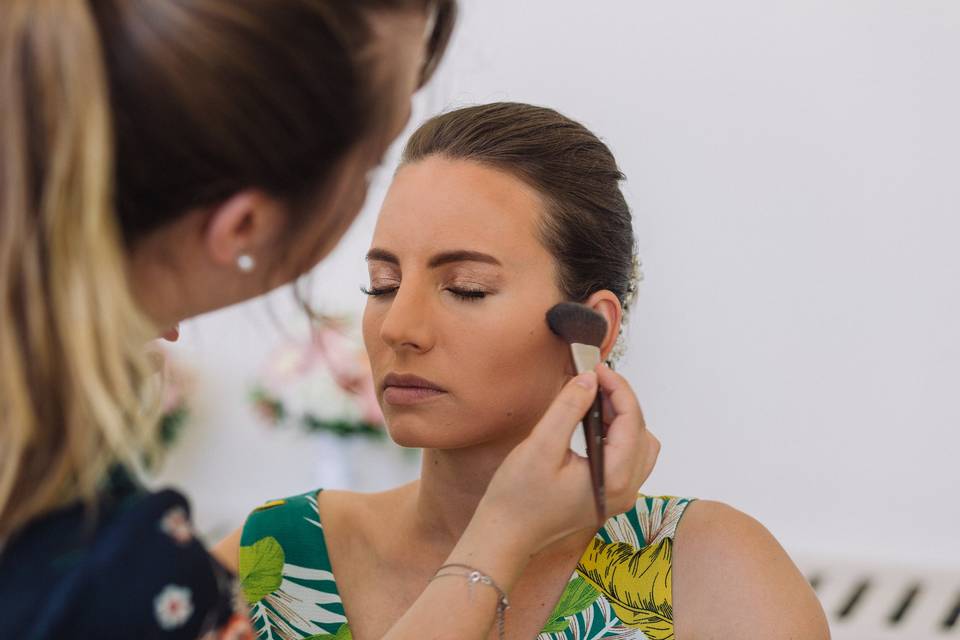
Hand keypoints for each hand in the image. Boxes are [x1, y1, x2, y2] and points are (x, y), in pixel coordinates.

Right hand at [478, 364, 659, 554]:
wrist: (506, 534)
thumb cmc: (517, 498)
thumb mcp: (540, 446)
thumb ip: (568, 409)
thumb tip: (589, 380)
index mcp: (614, 479)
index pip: (631, 421)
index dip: (618, 389)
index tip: (596, 367)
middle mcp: (625, 490)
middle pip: (640, 431)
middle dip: (620, 401)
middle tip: (593, 380)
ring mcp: (619, 496)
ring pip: (639, 445)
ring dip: (622, 418)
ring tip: (593, 400)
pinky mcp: (608, 495)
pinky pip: (627, 458)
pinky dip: (617, 435)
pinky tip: (592, 423)